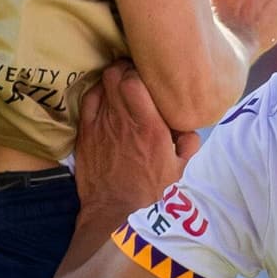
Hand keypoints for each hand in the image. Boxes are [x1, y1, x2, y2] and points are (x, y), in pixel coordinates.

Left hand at [71, 65, 183, 225]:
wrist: (112, 209)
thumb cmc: (147, 190)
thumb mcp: (179, 171)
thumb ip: (189, 145)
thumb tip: (189, 127)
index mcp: (149, 128)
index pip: (135, 82)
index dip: (138, 71)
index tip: (147, 74)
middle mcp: (123, 121)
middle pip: (115, 76)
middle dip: (125, 68)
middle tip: (133, 72)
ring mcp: (101, 125)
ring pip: (102, 84)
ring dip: (112, 78)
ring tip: (120, 81)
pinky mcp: (86, 132)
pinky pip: (88, 99)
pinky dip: (97, 91)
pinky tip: (105, 95)